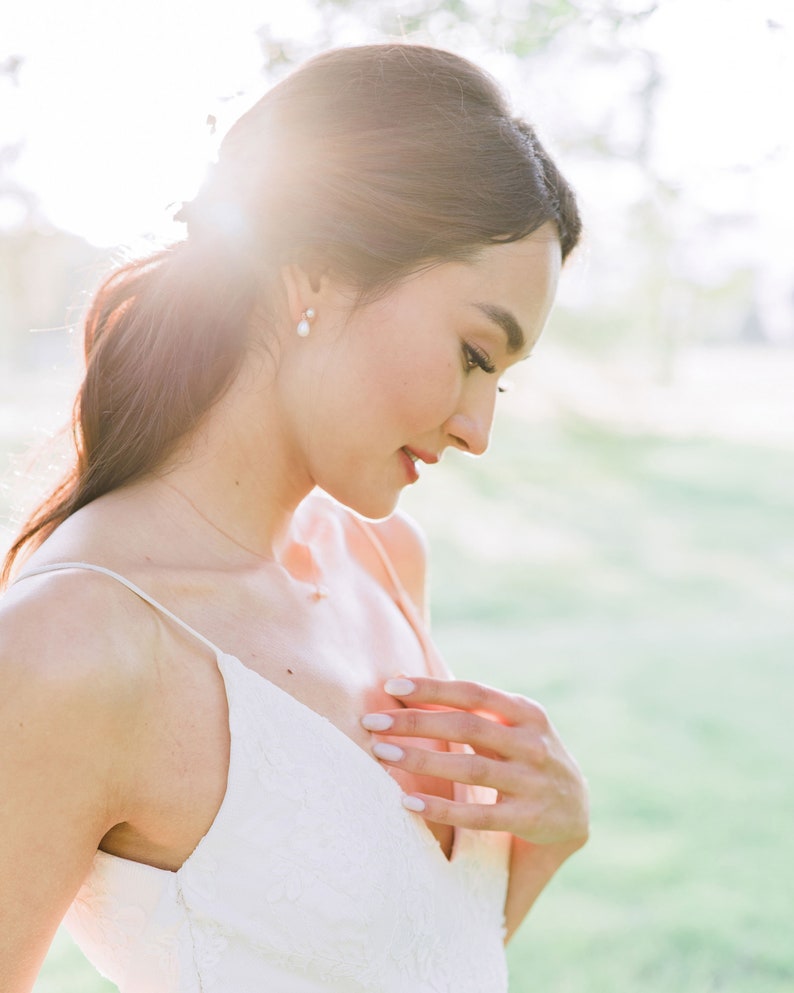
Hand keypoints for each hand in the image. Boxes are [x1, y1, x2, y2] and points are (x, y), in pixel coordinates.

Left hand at [361, 677, 588, 847]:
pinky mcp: (529, 818)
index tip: (392, 684)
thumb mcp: (505, 724)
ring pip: (471, 769)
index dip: (432, 688)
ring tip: (381, 753)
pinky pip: (480, 815)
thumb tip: (400, 679)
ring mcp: (532, 781)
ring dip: (423, 759)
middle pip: (467, 727)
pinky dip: (442, 808)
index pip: (473, 693)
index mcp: (525, 712)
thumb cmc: (523, 754)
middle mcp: (531, 743)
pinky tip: (408, 801)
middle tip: (372, 723)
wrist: (576, 808)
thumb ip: (462, 707)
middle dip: (416, 723)